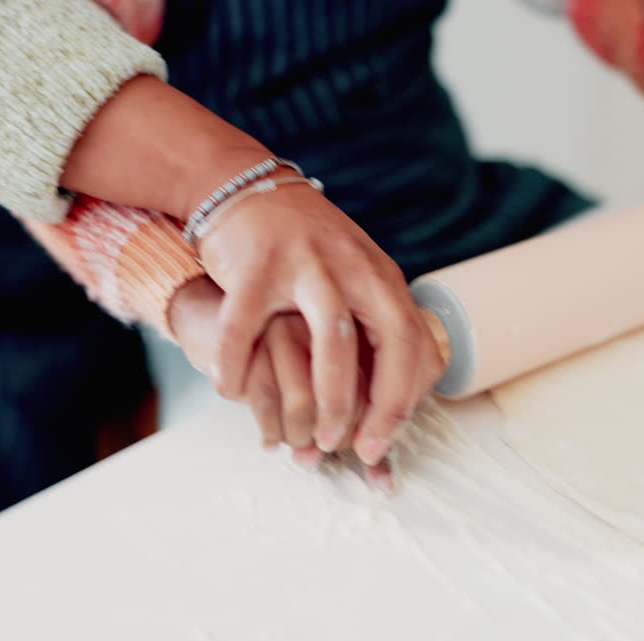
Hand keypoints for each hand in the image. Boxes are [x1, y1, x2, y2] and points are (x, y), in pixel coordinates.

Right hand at [192, 177, 444, 467]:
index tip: (383, 444)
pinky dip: (238, 366)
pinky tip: (230, 393)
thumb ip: (374, 329)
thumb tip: (401, 399)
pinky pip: (248, 327)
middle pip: (388, 341)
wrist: (245, 187)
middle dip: (375, 405)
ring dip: (327, 396)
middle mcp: (352, 267)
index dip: (403, 400)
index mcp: (381, 277)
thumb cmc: (305, 253)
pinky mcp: (256, 265)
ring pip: (332, 338)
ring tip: (311, 438)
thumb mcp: (354, 279)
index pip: (412, 343)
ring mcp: (306, 263)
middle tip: (354, 450)